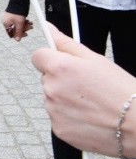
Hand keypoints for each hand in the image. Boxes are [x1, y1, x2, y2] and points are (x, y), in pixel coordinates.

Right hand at [1, 12, 33, 40]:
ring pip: (18, 25)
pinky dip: (23, 22)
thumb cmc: (18, 13)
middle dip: (24, 29)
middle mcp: (7, 21)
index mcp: (6, 23)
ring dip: (25, 25)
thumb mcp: (19, 24)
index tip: (25, 34)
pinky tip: (28, 21)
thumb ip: (18, 32)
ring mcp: (10, 18)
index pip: (11, 33)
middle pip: (15, 29)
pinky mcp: (13, 15)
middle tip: (30, 28)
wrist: (19, 1)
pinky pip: (18, 21)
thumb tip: (17, 40)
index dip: (18, 35)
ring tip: (31, 24)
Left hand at [32, 24, 135, 158]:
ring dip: (65, 100)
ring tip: (91, 104)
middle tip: (86, 87)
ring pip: (52, 99)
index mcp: (58, 68)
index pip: (38, 56)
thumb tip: (49, 29)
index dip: (50, 59)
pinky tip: (89, 118)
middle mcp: (51, 89)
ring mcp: (53, 111)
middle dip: (61, 80)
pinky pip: (58, 117)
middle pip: (46, 78)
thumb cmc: (121, 91)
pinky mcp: (58, 129)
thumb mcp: (96, 60)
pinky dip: (69, 118)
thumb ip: (66, 44)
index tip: (62, 64)